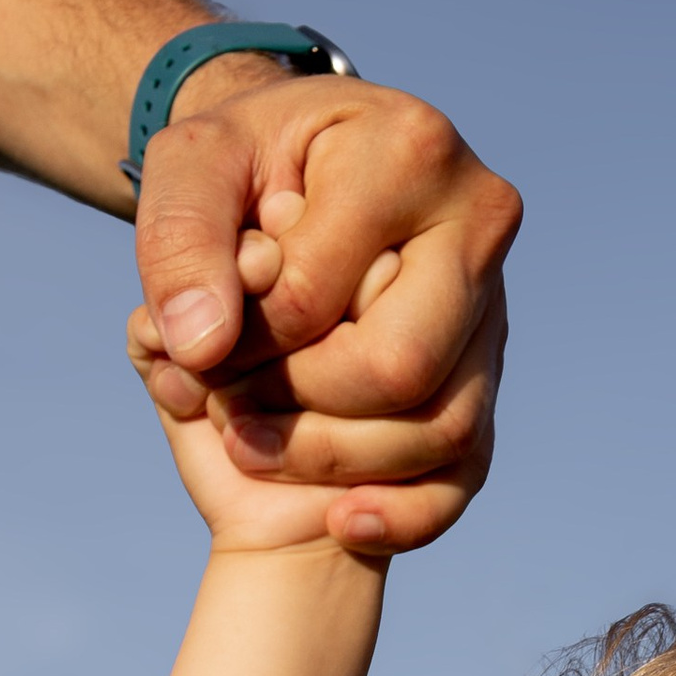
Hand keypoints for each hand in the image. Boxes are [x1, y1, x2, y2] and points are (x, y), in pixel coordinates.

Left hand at [132, 71, 519, 554]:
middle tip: (228, 401)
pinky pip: (465, 477)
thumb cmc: (246, 170)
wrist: (298, 183)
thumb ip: (181, 240)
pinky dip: (402, 515)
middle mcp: (477, 230)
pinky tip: (340, 520)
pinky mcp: (488, 380)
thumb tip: (203, 346)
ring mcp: (493, 312)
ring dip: (332, 463)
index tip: (201, 340)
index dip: (244, 342)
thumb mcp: (191, 167)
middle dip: (297, 406)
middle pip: (397, 370)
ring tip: (251, 441)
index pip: (317, 296)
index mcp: (411, 155)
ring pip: (438, 432)